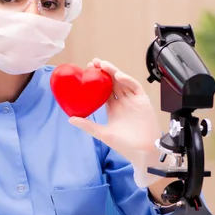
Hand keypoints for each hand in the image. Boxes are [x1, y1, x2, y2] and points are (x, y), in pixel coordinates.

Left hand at [68, 59, 162, 182]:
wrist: (143, 152)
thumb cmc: (125, 146)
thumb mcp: (103, 133)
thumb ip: (88, 125)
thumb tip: (70, 119)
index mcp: (113, 109)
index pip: (103, 90)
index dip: (95, 81)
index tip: (86, 71)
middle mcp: (123, 102)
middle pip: (112, 83)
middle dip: (104, 72)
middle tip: (93, 63)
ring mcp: (133, 101)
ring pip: (123, 82)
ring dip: (114, 72)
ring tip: (103, 65)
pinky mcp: (143, 101)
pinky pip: (135, 87)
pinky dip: (127, 80)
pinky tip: (118, 76)